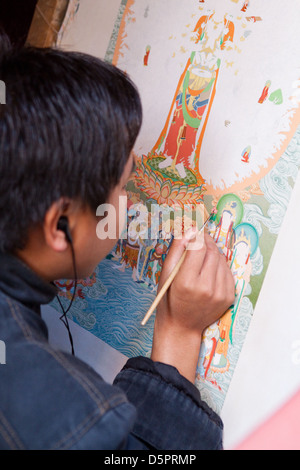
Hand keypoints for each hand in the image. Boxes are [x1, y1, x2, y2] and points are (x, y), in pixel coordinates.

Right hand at [151, 230, 234, 381]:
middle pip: (212, 252)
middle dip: (206, 242)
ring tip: (202, 256)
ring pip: (221, 260)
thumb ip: (176, 249)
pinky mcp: (229, 297)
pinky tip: (209, 269)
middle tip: (199, 239)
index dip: (197, 236)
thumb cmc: (169, 299)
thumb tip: (189, 229)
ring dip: (213, 253)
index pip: (198, 248)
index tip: (194, 231)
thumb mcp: (165, 273)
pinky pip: (227, 272)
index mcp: (187, 282)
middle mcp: (206, 288)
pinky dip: (219, 266)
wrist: (181, 327)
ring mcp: (220, 294)